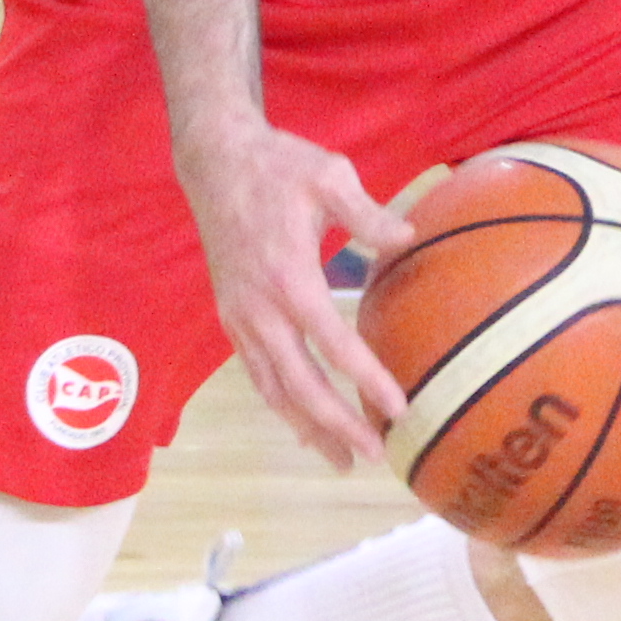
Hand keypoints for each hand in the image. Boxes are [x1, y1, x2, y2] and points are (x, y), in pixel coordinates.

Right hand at [172, 114, 413, 469]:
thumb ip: (367, 213)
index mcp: (289, 276)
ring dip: (306, 426)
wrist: (214, 161)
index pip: (332, 341)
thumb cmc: (278, 165)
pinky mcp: (230, 315)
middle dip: (335, 424)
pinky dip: (280, 403)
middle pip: (299, 382)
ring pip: (272, 386)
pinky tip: (301, 423)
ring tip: (340, 459)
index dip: (365, 378)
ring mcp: (240, 315)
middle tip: (373, 455)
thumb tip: (406, 239)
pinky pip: (256, 371)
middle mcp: (259, 306)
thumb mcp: (330, 175)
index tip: (398, 407)